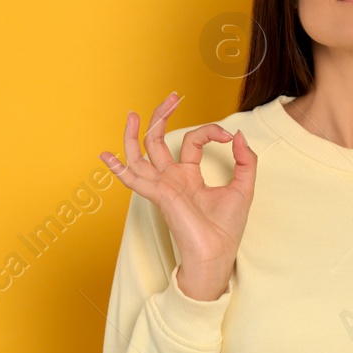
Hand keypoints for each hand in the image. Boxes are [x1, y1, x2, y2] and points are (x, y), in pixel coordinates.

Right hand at [99, 91, 256, 299]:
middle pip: (157, 142)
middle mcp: (171, 179)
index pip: (191, 141)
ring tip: (135, 114)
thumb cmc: (226, 229)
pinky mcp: (160, 195)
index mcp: (188, 176)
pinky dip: (119, 169)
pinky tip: (106, 157)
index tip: (229, 136)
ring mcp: (163, 187)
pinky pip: (134, 180)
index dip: (210, 132)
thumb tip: (238, 135)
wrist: (217, 255)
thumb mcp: (244, 188)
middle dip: (161, 117)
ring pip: (140, 156)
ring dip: (135, 135)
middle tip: (171, 97)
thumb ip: (246, 160)